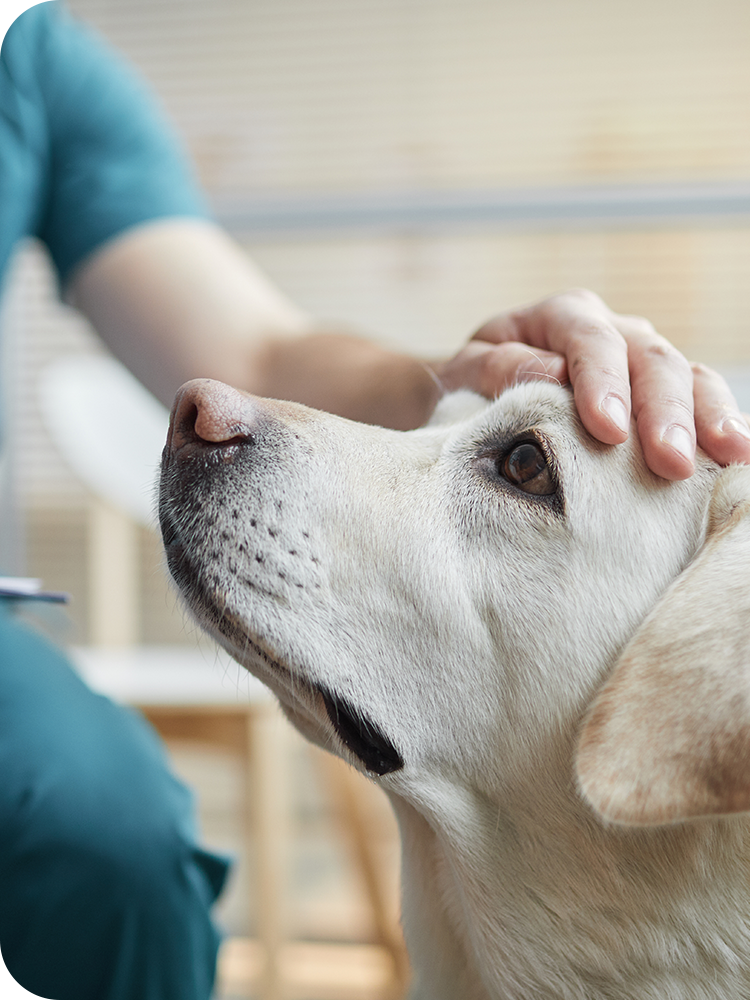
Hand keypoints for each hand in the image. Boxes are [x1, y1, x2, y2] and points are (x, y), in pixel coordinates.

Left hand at [433, 288, 749, 479]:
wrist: (479, 396)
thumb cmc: (473, 386)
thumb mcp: (467, 373)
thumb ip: (498, 368)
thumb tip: (549, 374)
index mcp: (561, 316)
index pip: (589, 340)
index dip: (603, 382)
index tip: (609, 430)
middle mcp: (613, 330)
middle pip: (651, 358)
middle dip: (665, 411)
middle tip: (671, 462)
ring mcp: (644, 360)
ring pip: (689, 376)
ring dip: (709, 417)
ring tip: (731, 456)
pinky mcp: (663, 394)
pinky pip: (702, 401)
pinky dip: (722, 424)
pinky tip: (739, 457)